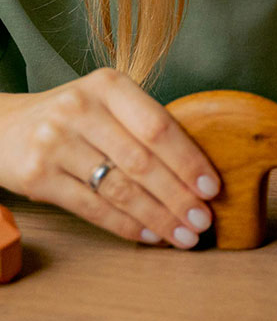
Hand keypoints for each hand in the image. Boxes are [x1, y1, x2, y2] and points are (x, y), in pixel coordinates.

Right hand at [0, 69, 219, 247]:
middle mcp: (81, 109)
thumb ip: (144, 124)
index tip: (212, 187)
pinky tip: (149, 235)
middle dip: (178, 196)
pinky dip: (126, 225)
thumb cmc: (74, 116)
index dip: (188, 160)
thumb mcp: (107, 103)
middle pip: (142, 161)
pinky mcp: (37, 176)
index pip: (158, 126)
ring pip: (119, 189)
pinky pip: (92, 208)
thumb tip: (197, 169)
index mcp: (109, 85)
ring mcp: (55, 142)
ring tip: (183, 235)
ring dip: (158, 217)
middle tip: (203, 220)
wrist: (4, 125)